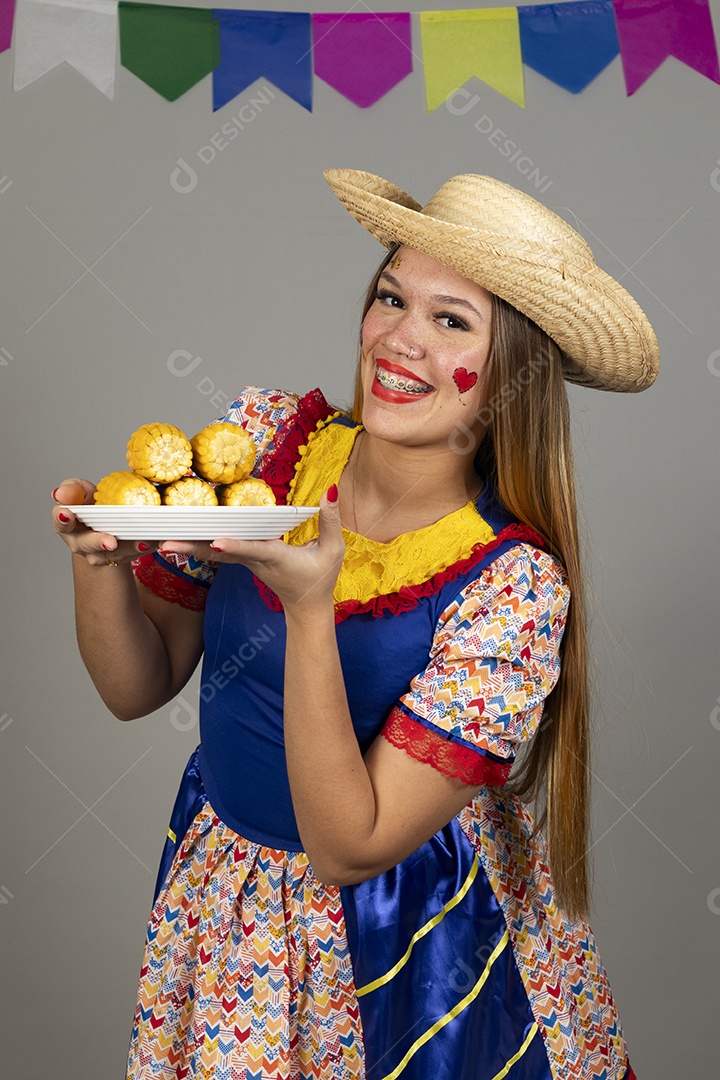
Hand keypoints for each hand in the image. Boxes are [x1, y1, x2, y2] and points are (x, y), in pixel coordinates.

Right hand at [51, 478, 156, 566]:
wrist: (104, 524)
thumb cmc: (89, 505)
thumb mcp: (80, 492)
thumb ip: (72, 490)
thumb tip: (61, 493)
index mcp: (67, 525)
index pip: (61, 522)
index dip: (63, 518)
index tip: (67, 513)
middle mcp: (81, 543)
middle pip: (89, 544)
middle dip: (100, 542)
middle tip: (111, 541)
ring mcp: (100, 554)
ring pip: (115, 553)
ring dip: (130, 548)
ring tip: (143, 543)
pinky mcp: (120, 558)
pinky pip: (133, 554)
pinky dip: (145, 547)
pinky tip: (155, 541)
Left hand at [158, 486, 344, 611]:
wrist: (307, 608)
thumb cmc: (320, 578)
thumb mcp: (333, 550)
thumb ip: (331, 520)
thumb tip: (329, 490)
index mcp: (275, 558)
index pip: (252, 550)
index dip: (234, 545)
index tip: (216, 542)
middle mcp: (254, 561)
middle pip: (219, 553)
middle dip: (193, 548)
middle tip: (165, 543)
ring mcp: (245, 563)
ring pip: (213, 554)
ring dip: (188, 547)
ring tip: (161, 541)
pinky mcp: (242, 562)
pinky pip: (217, 553)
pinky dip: (197, 546)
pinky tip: (178, 539)